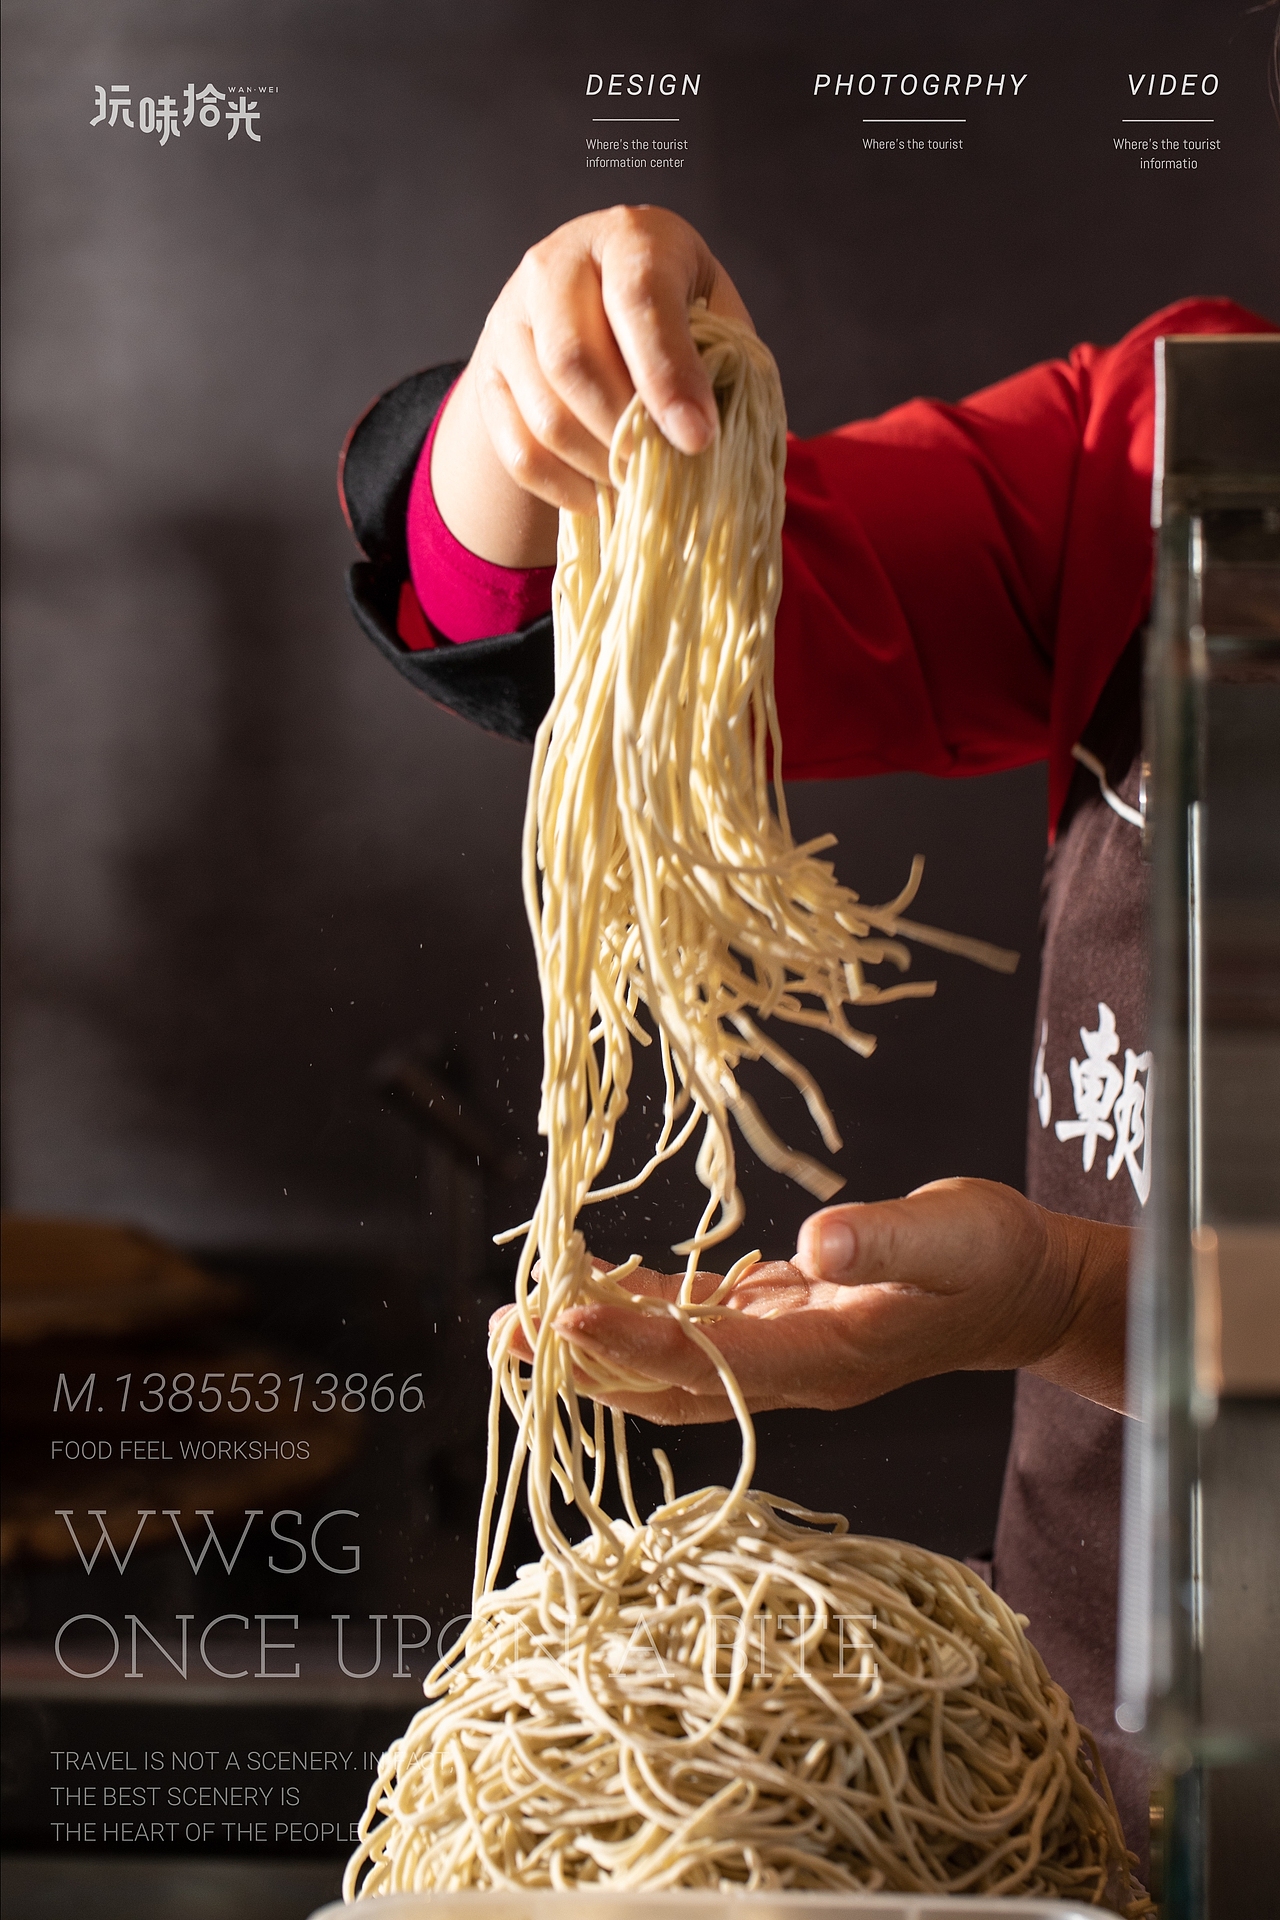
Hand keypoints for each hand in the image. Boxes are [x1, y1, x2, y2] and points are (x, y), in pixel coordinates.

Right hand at [432, 206, 751, 563]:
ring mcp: (510, 320)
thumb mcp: (714, 311)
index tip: (697, 439)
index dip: (668, 376)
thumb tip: (709, 432)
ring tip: (636, 480)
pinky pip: (517, 449)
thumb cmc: (677, 310)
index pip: (639, 299)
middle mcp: (554, 266)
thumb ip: (723, 357)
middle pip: (574, 361)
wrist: (596, 303)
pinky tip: (598, 496)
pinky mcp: (487, 375)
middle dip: (626, 430)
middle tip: (664, 467)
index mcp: (627, 237)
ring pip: (545, 414)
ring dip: (597, 464)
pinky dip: (562, 487)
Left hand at [492, 1180, 1130, 1422]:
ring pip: (673, 1367)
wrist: (1022, 1291)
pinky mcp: (781, 1330)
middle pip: (674, 1382)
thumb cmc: (991, 1258)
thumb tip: (812, 1240)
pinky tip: (593, 1289)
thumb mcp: (952, 1236)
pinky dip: (640, 1315)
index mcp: (832, 1354)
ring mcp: (785, 1357)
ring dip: (596, 1346)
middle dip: (587, 1361)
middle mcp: (796, 1370)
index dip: (639, 1348)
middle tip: (506, 1333)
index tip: (568, 1324)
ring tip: (520, 1323)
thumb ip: (884, 1238)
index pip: (717, 1363)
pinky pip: (696, 1335)